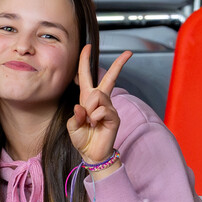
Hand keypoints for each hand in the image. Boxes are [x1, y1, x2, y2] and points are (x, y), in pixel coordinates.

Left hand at [67, 46, 131, 165]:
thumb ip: (74, 116)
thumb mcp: (72, 127)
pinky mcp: (114, 117)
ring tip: (90, 121)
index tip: (88, 47)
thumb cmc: (83, 139)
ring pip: (98, 95)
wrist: (92, 154)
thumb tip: (82, 107)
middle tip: (128, 53)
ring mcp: (109, 108)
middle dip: (119, 64)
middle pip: (109, 77)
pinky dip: (95, 118)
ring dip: (90, 108)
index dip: (85, 61)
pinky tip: (96, 125)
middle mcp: (100, 100)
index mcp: (87, 99)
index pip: (86, 76)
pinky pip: (102, 110)